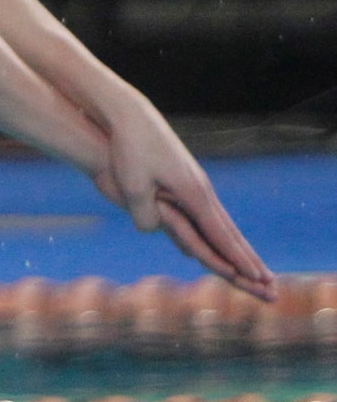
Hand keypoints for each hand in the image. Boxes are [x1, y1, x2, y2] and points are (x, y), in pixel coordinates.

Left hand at [89, 90, 274, 299]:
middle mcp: (202, 191)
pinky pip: (208, 214)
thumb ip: (145, 214)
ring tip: (256, 268)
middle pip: (230, 233)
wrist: (131, 116)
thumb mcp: (132, 185)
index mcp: (194, 193)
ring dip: (238, 249)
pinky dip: (221, 232)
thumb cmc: (130, 148)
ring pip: (222, 224)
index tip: (259, 280)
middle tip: (271, 285)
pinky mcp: (187, 180)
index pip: (221, 235)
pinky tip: (224, 240)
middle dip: (250, 261)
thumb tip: (153, 229)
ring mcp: (196, 185)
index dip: (238, 260)